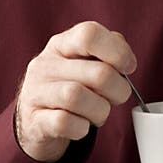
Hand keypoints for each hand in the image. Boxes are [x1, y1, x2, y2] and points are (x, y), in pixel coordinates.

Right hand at [14, 21, 136, 162]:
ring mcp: (36, 93)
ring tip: (98, 113)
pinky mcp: (34, 121)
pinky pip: (64, 122)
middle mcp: (45, 65)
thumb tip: (126, 60)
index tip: (129, 67)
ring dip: (100, 111)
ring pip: (78, 97)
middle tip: (116, 97)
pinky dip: (81, 128)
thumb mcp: (83, 62)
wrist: (33, 120)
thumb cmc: (68, 86)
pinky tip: (81, 126)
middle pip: (98, 73)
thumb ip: (108, 52)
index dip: (117, 51)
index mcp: (61, 44)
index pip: (89, 34)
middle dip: (118, 90)